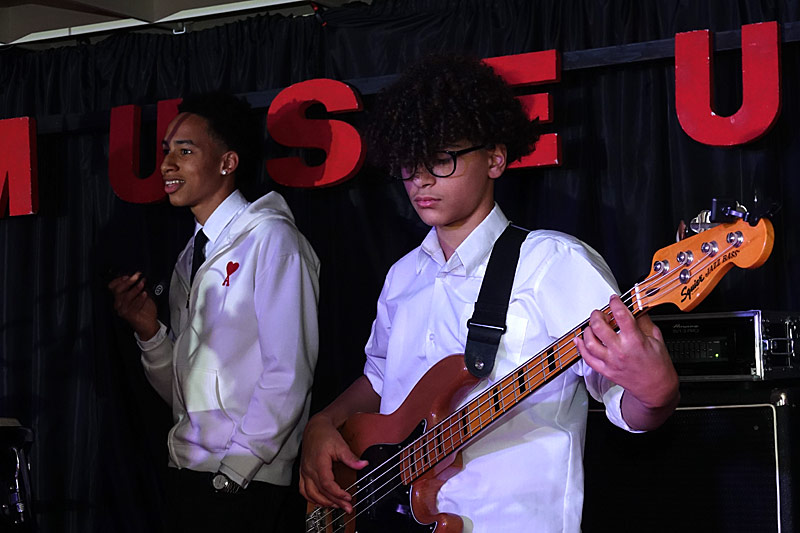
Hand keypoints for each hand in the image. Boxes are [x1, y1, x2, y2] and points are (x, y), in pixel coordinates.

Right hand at [108, 272, 159, 339]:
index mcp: (120, 298)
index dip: (118, 280)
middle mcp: (119, 304)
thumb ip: (137, 287)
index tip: (127, 275)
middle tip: (136, 276)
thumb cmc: (145, 310)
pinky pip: (133, 305)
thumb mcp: (141, 295)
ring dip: (135, 289)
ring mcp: (123, 310)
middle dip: (128, 282)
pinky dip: (140, 298)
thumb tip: (138, 277)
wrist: (149, 324)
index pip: (112, 287)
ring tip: (142, 284)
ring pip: (126, 297)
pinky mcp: (129, 315)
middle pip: (118, 290)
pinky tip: (145, 294)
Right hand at [299, 413, 367, 513]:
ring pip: (310, 494)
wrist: (315, 428)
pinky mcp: (303, 473)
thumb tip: (363, 464)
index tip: (347, 498)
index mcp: (318, 463)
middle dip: (335, 502)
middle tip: (347, 508)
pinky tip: (320, 501)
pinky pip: (303, 490)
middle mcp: (309, 469)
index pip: (326, 484)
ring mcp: (305, 472)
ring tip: (336, 506)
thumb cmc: (325, 435)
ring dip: (323, 502)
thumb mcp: (341, 445)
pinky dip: (312, 498)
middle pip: (320, 492)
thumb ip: (351, 457)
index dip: (337, 493)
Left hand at [576, 294, 678, 428]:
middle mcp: (621, 350)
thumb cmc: (658, 365)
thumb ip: (644, 321)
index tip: (613, 299)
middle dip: (597, 315)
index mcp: (635, 340)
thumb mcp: (656, 338)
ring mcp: (611, 361)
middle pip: (599, 327)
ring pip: (590, 342)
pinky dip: (580, 347)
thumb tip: (637, 307)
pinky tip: (580, 340)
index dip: (615, 303)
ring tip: (592, 326)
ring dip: (587, 330)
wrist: (656, 388)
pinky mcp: (606, 371)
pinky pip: (587, 358)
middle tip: (599, 313)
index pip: (621, 315)